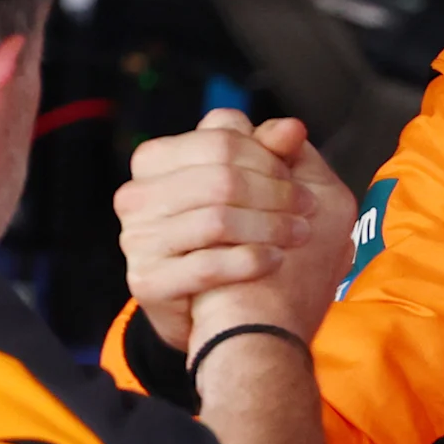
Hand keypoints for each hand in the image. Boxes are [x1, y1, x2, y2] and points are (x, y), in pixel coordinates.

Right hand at [116, 110, 355, 347]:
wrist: (216, 316)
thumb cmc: (233, 240)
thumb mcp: (248, 187)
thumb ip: (267, 153)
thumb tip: (293, 127)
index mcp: (154, 160)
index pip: (220, 139)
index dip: (266, 156)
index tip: (295, 176)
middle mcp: (136, 196)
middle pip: (221, 178)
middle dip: (274, 191)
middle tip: (307, 207)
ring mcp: (137, 239)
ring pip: (217, 220)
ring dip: (270, 226)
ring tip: (300, 234)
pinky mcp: (147, 281)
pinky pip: (208, 265)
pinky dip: (250, 260)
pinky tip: (276, 261)